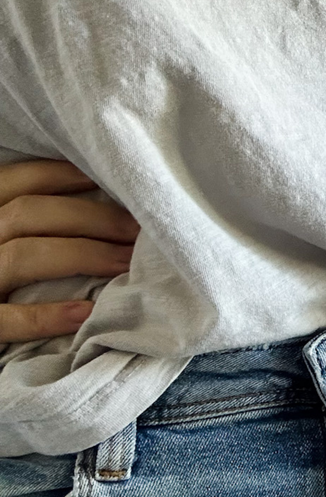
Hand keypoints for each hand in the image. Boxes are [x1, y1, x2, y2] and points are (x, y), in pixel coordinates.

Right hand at [0, 159, 138, 342]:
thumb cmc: (4, 270)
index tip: (115, 182)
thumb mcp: (7, 234)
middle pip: (28, 213)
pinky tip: (85, 313)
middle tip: (140, 229)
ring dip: (83, 255)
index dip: (65, 176)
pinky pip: (5, 320)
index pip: (17, 181)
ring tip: (128, 263)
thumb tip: (103, 200)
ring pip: (22, 255)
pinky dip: (45, 316)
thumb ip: (33, 220)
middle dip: (92, 218)